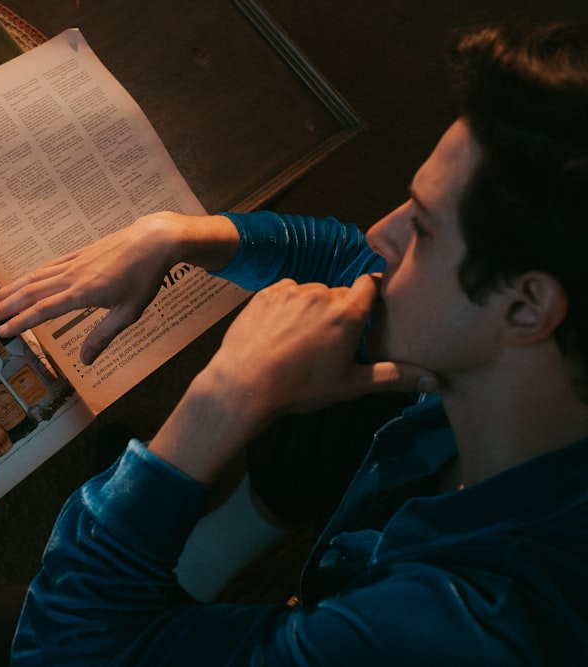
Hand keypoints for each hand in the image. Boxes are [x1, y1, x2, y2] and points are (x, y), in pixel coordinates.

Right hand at [0, 212, 238, 364]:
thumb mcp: (129, 313)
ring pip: (35, 278)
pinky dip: (29, 276)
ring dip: (11, 290)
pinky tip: (21, 281)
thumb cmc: (145, 279)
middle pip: (31, 293)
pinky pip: (47, 267)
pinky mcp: (78, 255)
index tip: (2, 332)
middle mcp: (72, 277)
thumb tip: (85, 362)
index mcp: (83, 293)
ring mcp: (73, 263)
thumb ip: (103, 336)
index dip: (20, 322)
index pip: (44, 310)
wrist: (154, 240)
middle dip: (5, 307)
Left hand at [210, 274, 433, 414]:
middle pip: (340, 294)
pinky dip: (286, 307)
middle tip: (328, 342)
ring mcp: (290, 291)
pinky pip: (284, 293)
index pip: (370, 284)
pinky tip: (279, 333)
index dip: (371, 296)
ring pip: (310, 293)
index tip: (368, 313)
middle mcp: (321, 293)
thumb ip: (394, 377)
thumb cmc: (301, 388)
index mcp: (347, 312)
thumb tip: (435, 382)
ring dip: (311, 308)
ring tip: (299, 341)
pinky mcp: (264, 293)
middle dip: (339, 312)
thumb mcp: (351, 384)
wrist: (244, 385)